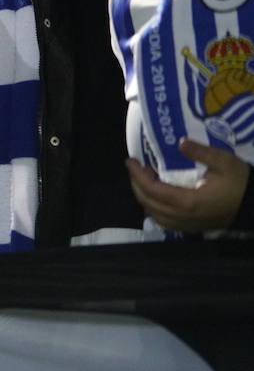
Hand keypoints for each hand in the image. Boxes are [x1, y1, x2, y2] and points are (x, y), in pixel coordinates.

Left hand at [126, 138, 250, 231]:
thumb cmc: (240, 183)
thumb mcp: (224, 162)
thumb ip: (201, 152)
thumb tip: (180, 142)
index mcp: (187, 201)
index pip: (151, 190)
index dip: (137, 175)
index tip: (130, 161)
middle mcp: (183, 216)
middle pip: (148, 203)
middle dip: (136, 184)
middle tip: (137, 167)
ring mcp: (187, 225)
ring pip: (154, 214)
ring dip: (144, 197)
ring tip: (145, 179)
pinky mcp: (193, 228)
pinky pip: (165, 222)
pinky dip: (155, 210)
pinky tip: (157, 197)